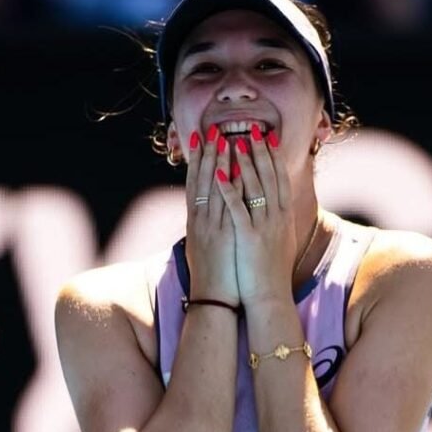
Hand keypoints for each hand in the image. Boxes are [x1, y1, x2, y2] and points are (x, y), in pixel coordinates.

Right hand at [183, 125, 238, 305]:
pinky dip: (231, 188)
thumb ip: (207, 228)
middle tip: (213, 129)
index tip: (201, 139)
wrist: (213, 302)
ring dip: (220, 163)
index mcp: (196, 223)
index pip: (195, 184)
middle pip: (203, 181)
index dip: (197, 161)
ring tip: (225, 139)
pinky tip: (236, 170)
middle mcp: (201, 222)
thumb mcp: (204, 248)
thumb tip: (208, 214)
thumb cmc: (212, 278)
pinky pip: (227, 207)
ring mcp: (211, 228)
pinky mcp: (224, 237)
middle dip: (208, 154)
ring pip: (214, 189)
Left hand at [212, 124, 295, 305]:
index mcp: (283, 219)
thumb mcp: (280, 243)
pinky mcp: (248, 238)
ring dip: (244, 162)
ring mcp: (263, 227)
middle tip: (252, 128)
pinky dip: (229, 189)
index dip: (274, 157)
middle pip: (269, 177)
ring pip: (254, 187)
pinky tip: (220, 173)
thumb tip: (278, 211)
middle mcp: (276, 219)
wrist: (270, 298)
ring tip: (235, 141)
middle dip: (260, 151)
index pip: (280, 180)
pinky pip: (237, 208)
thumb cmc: (272, 274)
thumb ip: (278, 224)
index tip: (268, 138)